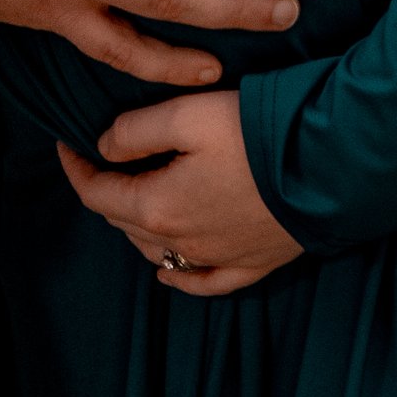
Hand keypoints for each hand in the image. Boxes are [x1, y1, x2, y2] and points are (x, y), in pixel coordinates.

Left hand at [57, 90, 303, 295]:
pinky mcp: (254, 263)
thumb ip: (136, 131)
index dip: (77, 169)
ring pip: (159, 252)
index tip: (66, 145)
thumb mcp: (187, 114)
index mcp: (159, 206)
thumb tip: (106, 148)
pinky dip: (180, 278)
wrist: (330, 168)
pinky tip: (167, 275)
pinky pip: (206, 282)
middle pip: (125, 222)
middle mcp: (183, 242)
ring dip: (137, 228)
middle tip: (102, 163)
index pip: (99, 194)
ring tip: (131, 201)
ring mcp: (219, 257)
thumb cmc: (257, 135)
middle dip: (107, 192)